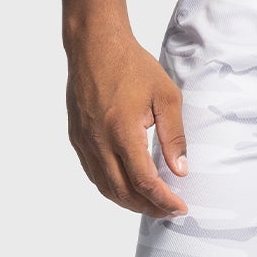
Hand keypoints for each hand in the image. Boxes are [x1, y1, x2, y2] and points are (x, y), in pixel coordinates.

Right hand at [65, 33, 188, 217]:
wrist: (95, 46)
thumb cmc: (132, 66)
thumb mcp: (166, 97)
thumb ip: (174, 136)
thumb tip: (180, 170)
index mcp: (122, 132)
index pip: (144, 181)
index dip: (163, 200)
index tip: (180, 207)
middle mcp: (98, 141)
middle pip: (123, 192)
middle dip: (148, 207)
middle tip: (169, 210)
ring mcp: (84, 141)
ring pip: (105, 187)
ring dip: (129, 202)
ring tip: (151, 203)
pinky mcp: (76, 138)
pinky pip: (93, 174)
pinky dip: (111, 188)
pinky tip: (127, 187)